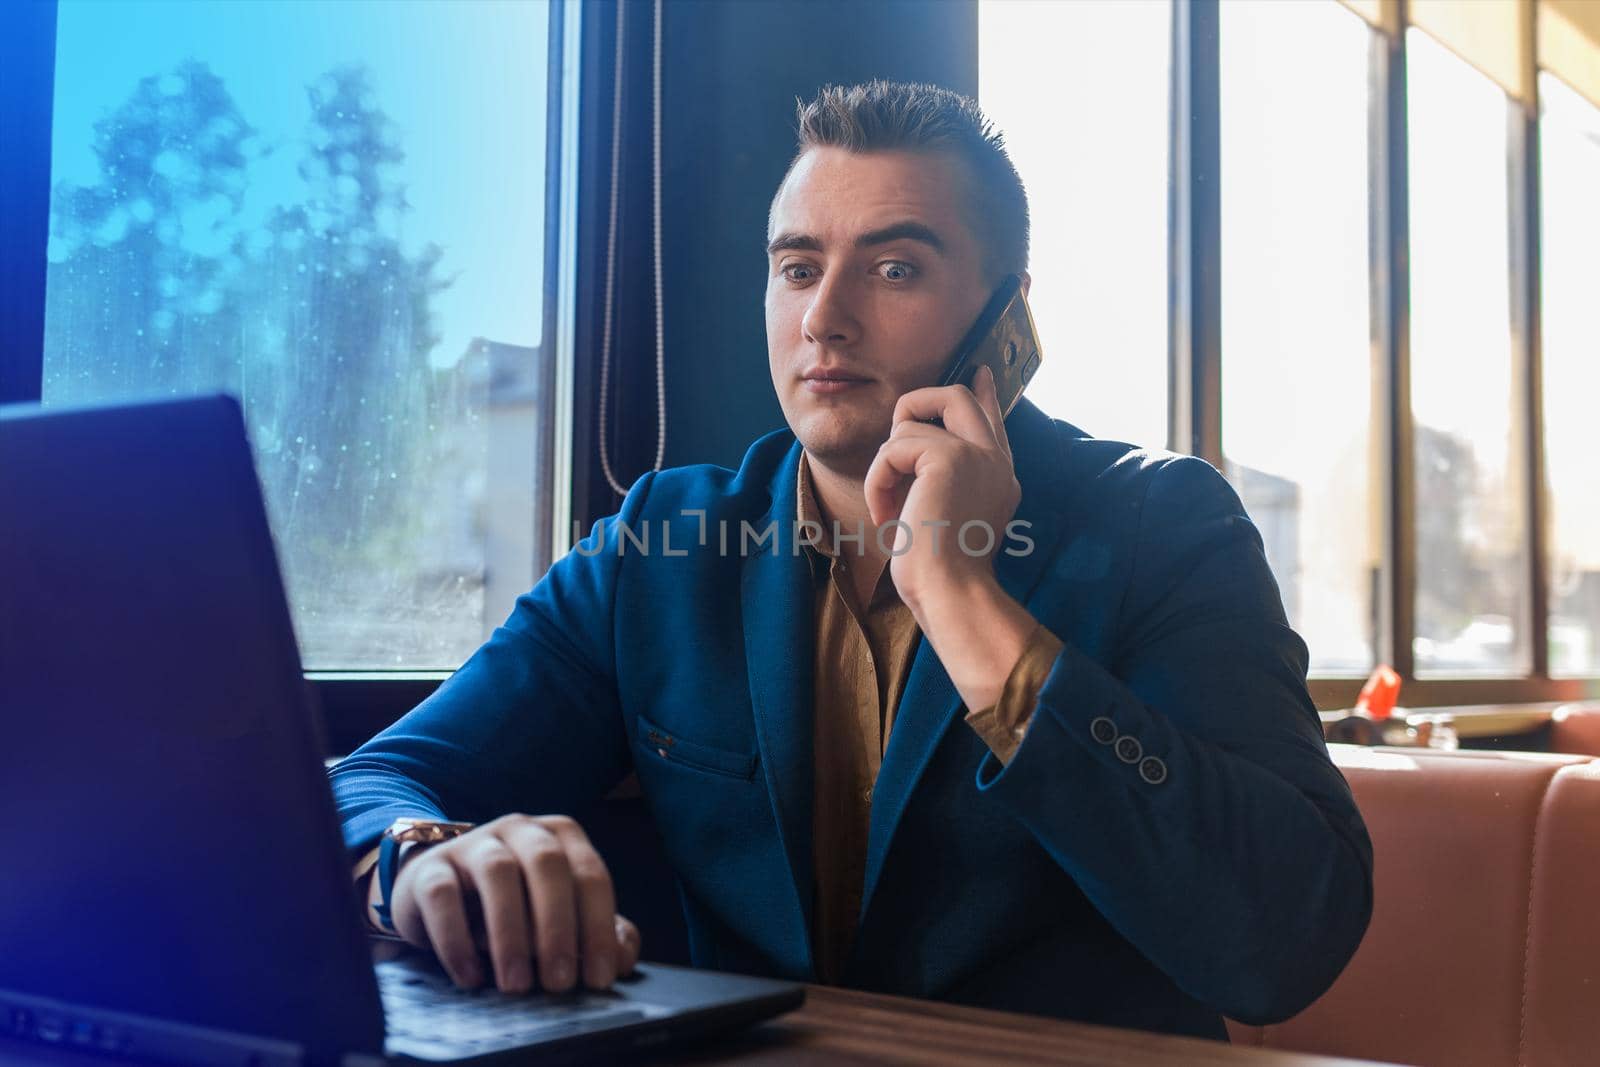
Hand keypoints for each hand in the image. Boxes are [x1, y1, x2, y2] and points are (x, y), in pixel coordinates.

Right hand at [372, 814, 642, 993]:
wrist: (439, 894)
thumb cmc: (514, 909)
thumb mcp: (559, 918)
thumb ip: (597, 934)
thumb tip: (621, 959)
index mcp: (560, 837)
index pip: (590, 874)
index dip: (599, 927)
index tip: (599, 978)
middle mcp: (520, 830)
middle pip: (547, 864)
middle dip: (557, 926)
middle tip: (558, 983)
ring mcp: (473, 843)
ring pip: (498, 873)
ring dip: (510, 933)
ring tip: (516, 985)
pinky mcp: (430, 868)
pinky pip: (443, 894)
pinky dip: (457, 938)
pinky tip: (471, 977)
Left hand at [863, 364, 1020, 612]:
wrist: (952, 592)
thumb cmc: (941, 573)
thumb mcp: (945, 517)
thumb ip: (941, 480)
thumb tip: (913, 448)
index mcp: (999, 476)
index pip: (991, 420)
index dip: (982, 393)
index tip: (980, 371)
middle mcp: (995, 461)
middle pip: (956, 396)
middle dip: (916, 403)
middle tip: (895, 436)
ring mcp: (976, 455)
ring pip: (908, 428)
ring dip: (884, 469)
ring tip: (888, 509)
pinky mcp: (949, 457)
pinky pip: (893, 448)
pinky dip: (877, 480)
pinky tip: (886, 514)